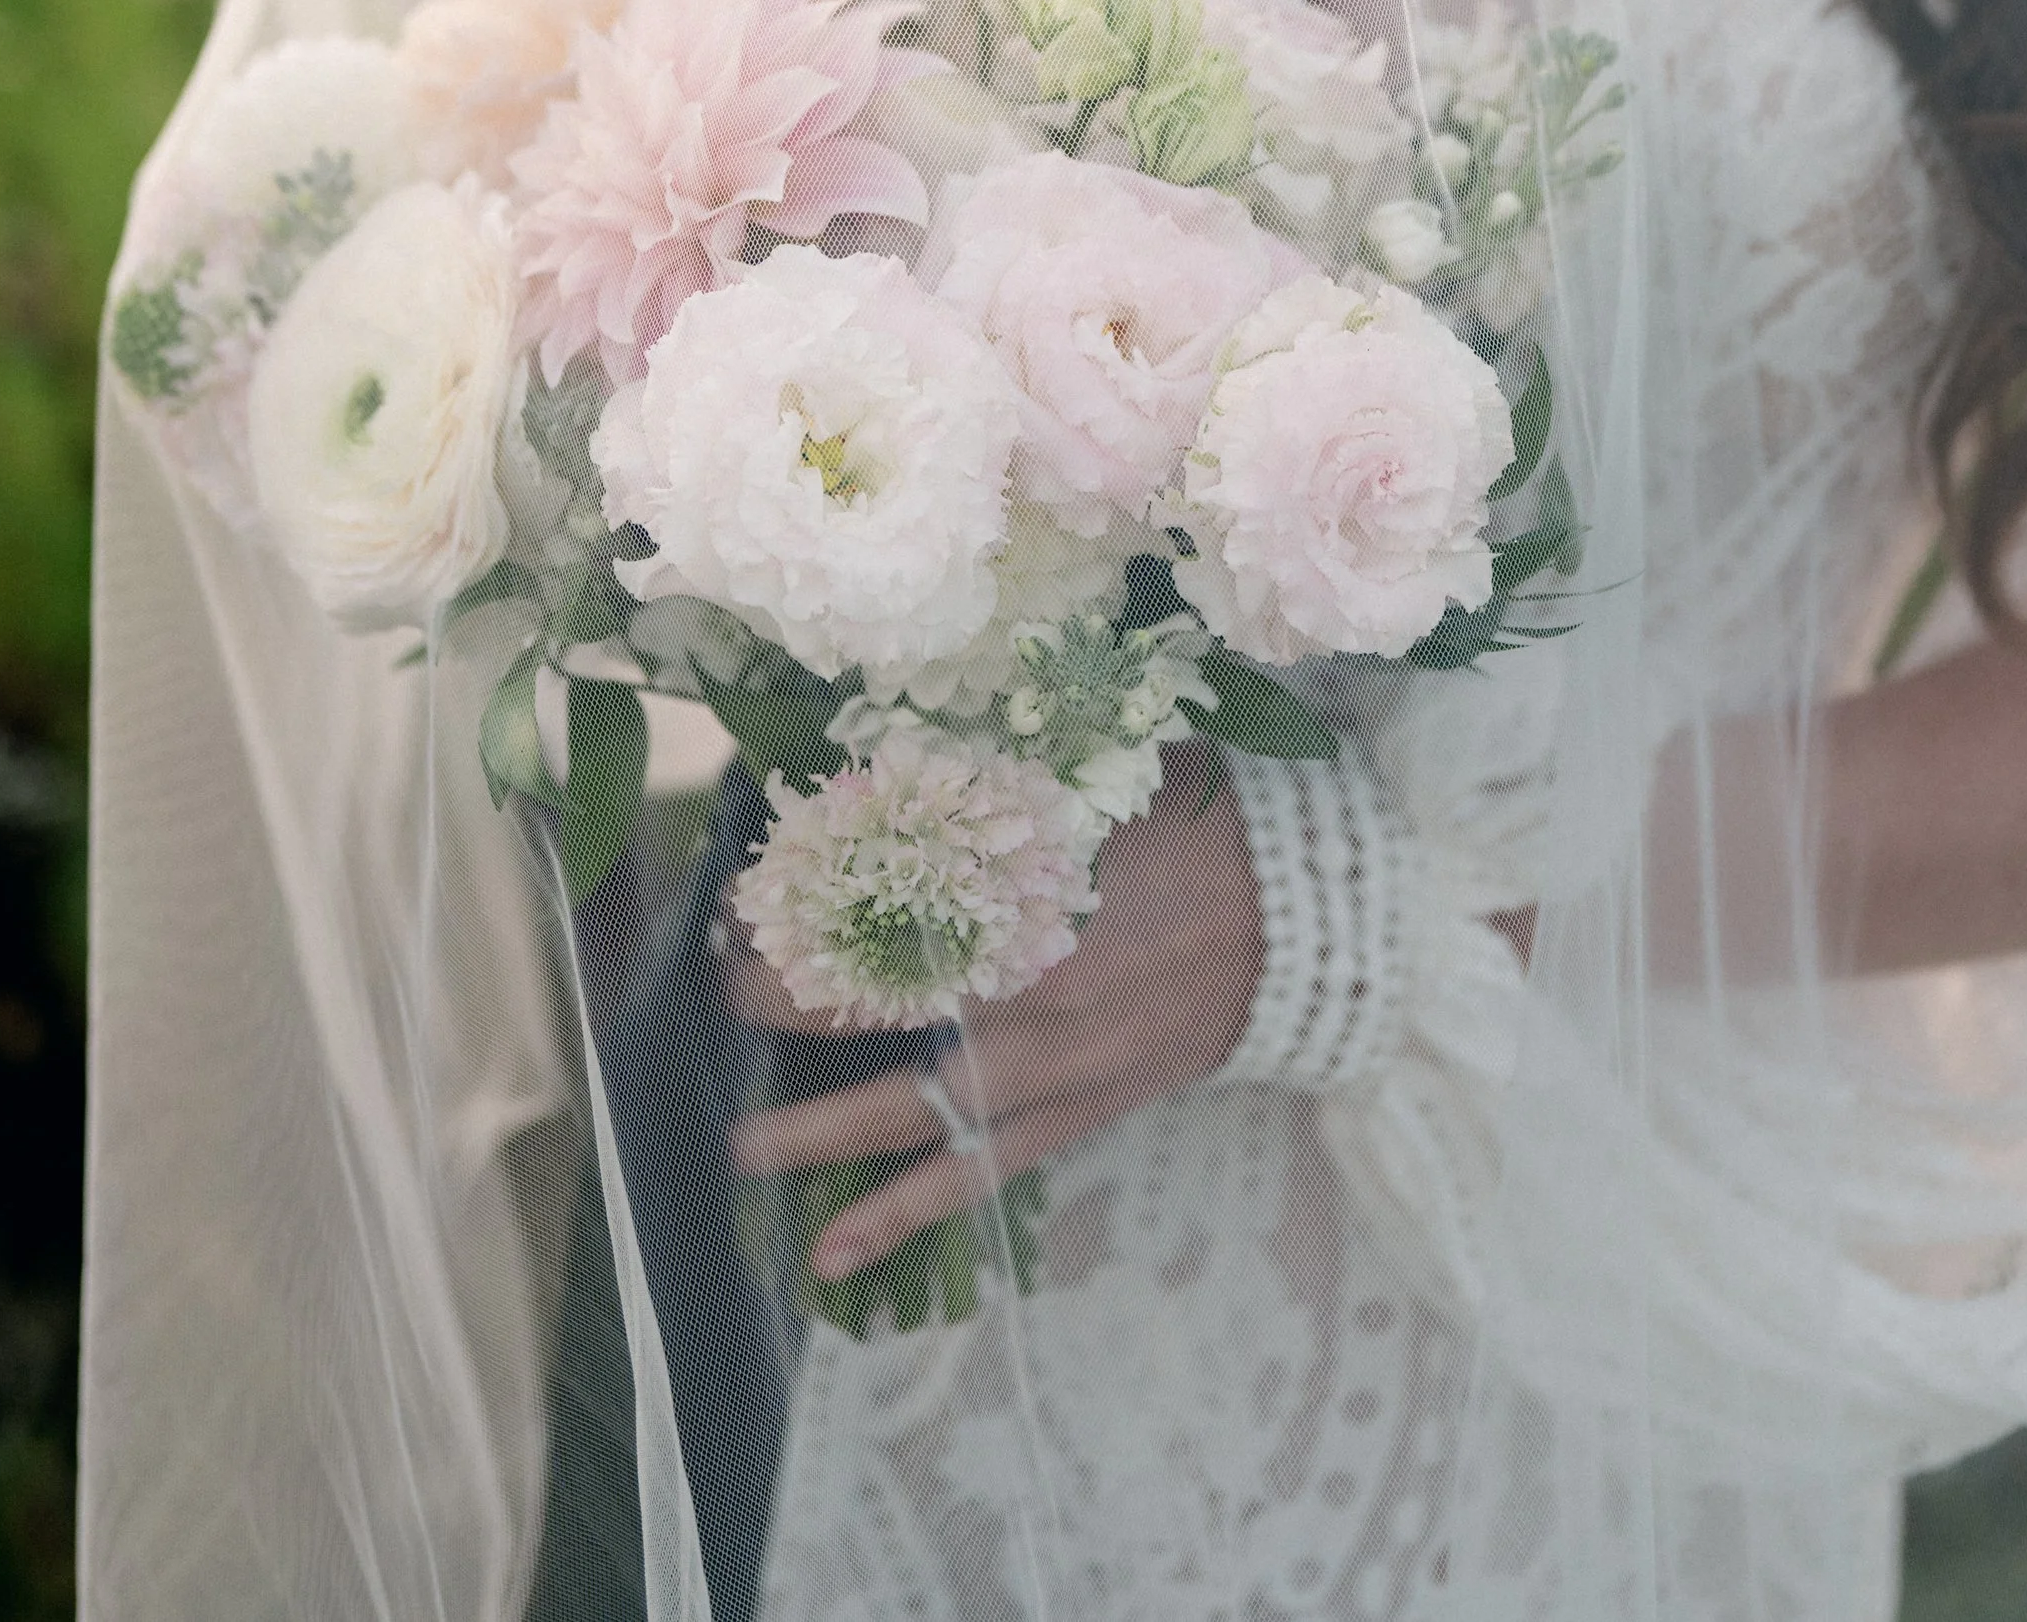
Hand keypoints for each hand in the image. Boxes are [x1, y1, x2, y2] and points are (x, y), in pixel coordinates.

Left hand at [726, 745, 1261, 1283]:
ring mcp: (1055, 1069)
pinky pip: (980, 1173)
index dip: (812, 918)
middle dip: (796, 1005)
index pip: (889, 917)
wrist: (1304, 922)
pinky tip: (837, 1254)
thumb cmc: (1198, 829)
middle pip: (887, 1011)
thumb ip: (999, 792)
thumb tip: (894, 771)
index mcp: (1037, 902)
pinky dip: (907, 1213)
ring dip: (828, 1133)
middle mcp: (1033, 997)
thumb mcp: (1095, 786)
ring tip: (743, 1154)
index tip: (746, 904)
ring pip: (920, 1112)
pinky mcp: (1078, 1113)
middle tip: (722, 992)